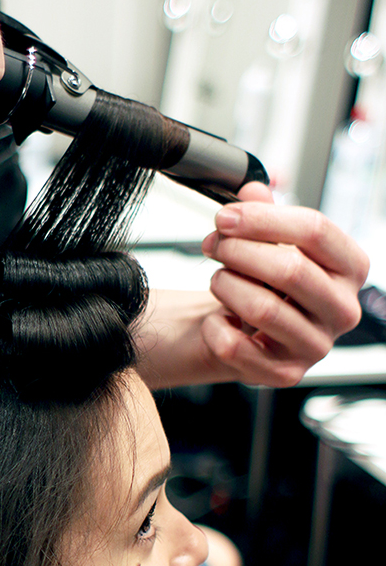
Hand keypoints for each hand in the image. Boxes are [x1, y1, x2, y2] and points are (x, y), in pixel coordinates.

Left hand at [198, 182, 366, 386]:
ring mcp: (316, 346)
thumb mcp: (271, 242)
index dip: (264, 219)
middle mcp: (343, 310)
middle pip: (290, 269)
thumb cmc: (267, 283)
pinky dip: (214, 327)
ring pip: (262, 308)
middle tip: (213, 244)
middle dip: (239, 251)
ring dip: (225, 286)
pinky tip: (217, 318)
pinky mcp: (285, 374)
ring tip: (217, 278)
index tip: (227, 216)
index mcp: (350, 268)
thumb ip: (264, 213)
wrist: (250, 332)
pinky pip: (236, 347)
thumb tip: (253, 191)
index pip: (316, 231)